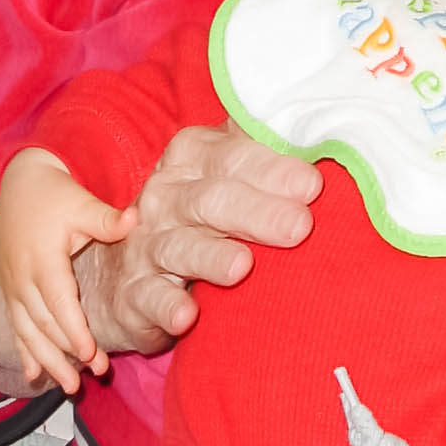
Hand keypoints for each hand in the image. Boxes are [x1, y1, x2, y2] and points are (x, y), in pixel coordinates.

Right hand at [0, 148, 134, 393]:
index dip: (74, 330)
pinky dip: (25, 351)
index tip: (91, 354)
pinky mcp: (9, 289)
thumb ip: (107, 218)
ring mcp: (12, 286)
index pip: (59, 303)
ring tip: (68, 386)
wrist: (19, 182)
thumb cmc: (56, 193)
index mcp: (43, 260)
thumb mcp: (82, 202)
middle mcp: (22, 278)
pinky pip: (15, 326)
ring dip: (47, 361)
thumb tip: (136, 219)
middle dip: (66, 355)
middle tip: (90, 378)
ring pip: (27, 332)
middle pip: (43, 325)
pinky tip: (34, 376)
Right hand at [70, 124, 321, 359]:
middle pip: (213, 200)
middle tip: (299, 227)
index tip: (312, 186)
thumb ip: (265, 150)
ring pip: (181, 248)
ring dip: (212, 258)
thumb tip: (325, 129)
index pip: (234, 157)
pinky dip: (167, 308)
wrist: (119, 270)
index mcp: (191, 156)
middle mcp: (165, 196)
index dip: (272, 170)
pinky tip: (187, 316)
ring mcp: (145, 245)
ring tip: (244, 267)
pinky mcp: (133, 294)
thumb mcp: (223, 173)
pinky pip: (149, 299)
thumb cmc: (195, 214)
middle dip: (258, 212)